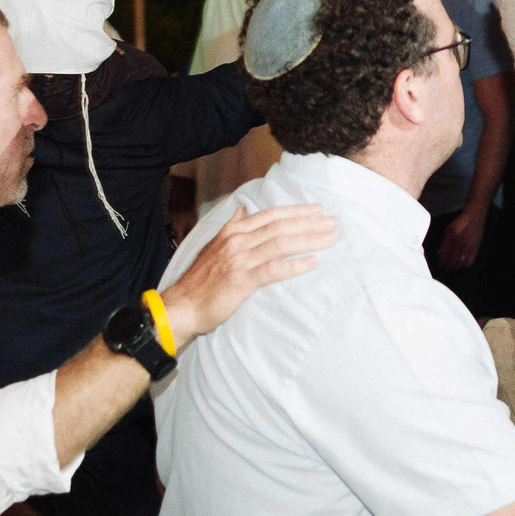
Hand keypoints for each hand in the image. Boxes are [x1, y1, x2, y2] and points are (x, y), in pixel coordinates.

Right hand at [159, 202, 337, 338]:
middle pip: (280, 226)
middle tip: (333, 222)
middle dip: (309, 223)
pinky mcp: (241, 280)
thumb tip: (243, 209)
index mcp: (232, 231)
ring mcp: (239, 260)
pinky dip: (294, 265)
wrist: (181, 306)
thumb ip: (231, 227)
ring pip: (280, 244)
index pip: (270, 215)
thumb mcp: (214, 246)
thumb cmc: (200, 281)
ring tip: (329, 239)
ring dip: (308, 240)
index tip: (317, 210)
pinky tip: (312, 263)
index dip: (295, 211)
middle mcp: (237, 241)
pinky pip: (273, 270)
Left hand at [435, 206, 486, 271]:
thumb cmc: (460, 222)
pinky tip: (464, 265)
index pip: (445, 254)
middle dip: (449, 266)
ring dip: (457, 266)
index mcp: (452, 240)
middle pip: (453, 260)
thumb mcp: (448, 230)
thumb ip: (443, 242)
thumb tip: (438, 253)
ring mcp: (468, 247)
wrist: (474, 217)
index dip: (442, 261)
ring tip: (454, 269)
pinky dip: (467, 263)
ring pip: (461, 261)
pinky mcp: (476, 247)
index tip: (440, 265)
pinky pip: (471, 259)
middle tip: (446, 269)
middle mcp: (460, 244)